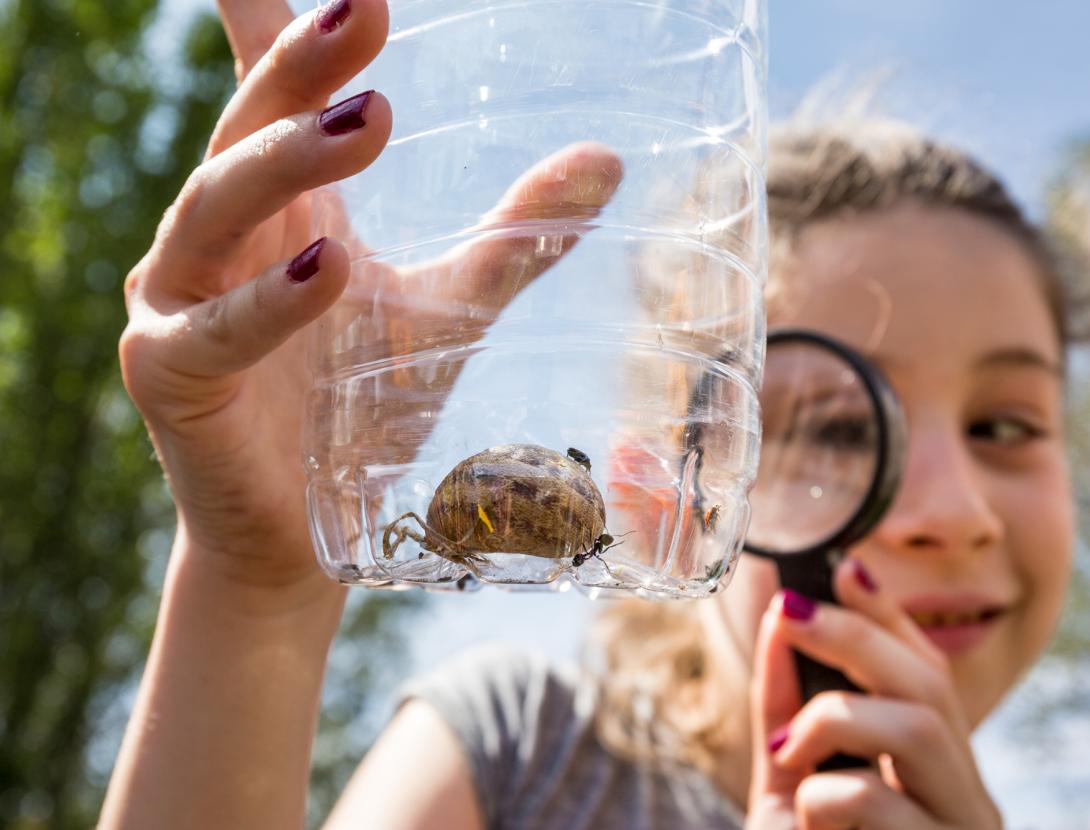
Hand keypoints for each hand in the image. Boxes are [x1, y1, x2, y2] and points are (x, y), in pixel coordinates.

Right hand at [120, 0, 622, 589]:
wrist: (304, 528)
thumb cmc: (360, 407)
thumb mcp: (448, 309)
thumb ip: (514, 240)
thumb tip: (608, 160)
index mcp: (283, 207)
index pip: (262, 89)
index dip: (269, 18)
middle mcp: (219, 237)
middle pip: (245, 128)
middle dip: (300, 68)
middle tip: (366, 15)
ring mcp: (179, 299)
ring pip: (215, 207)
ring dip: (285, 164)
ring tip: (363, 121)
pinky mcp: (167, 372)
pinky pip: (212, 329)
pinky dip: (267, 302)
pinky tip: (327, 270)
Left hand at [745, 559, 1002, 828]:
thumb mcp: (789, 765)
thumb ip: (784, 699)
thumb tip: (781, 615)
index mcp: (936, 764)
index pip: (927, 668)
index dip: (888, 614)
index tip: (846, 568)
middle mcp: (964, 791)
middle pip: (931, 683)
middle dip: (854, 635)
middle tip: (788, 614)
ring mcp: (961, 825)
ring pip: (919, 731)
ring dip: (834, 719)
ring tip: (787, 750)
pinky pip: (878, 798)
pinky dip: (824, 796)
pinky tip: (808, 819)